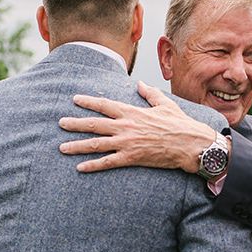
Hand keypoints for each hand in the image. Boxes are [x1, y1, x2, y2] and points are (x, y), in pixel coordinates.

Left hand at [59, 81, 216, 172]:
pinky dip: (93, 165)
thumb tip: (141, 84)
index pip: (105, 104)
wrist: (190, 143)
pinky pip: (108, 162)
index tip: (75, 99)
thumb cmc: (180, 124)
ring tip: (62, 147)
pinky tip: (80, 168)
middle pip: (95, 124)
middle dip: (75, 123)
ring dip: (77, 146)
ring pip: (96, 144)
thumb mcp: (165, 104)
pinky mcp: (131, 158)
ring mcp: (127, 143)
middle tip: (61, 123)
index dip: (88, 101)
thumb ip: (150, 94)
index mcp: (133, 112)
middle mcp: (126, 126)